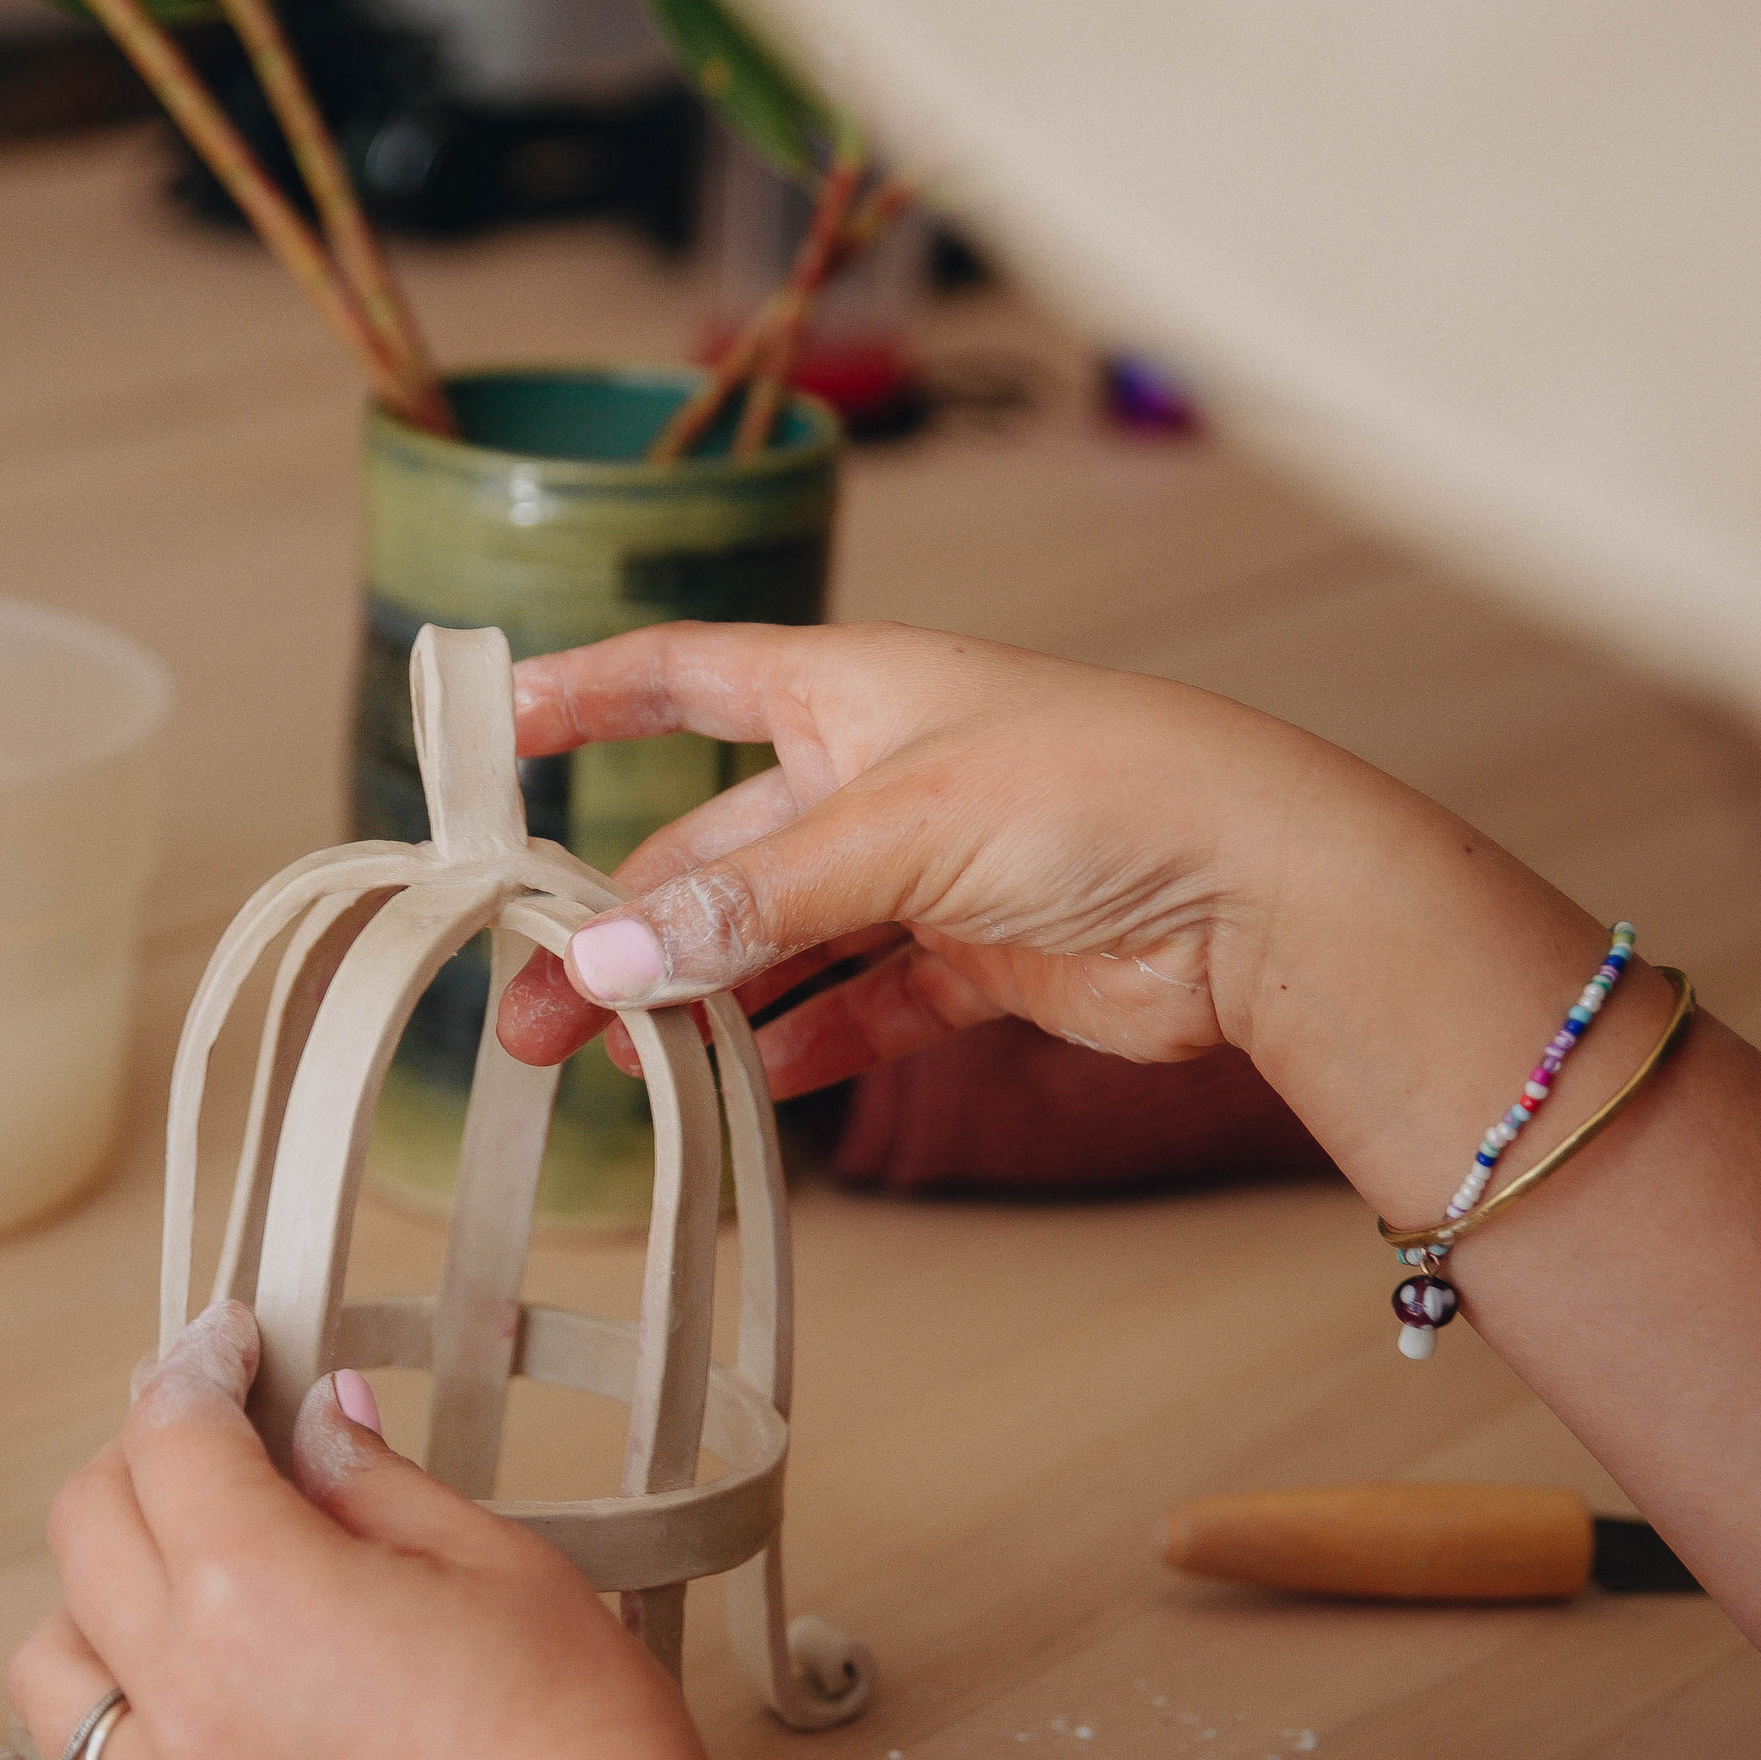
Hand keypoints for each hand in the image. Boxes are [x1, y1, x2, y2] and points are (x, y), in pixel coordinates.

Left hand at [6, 1303, 744, 1759]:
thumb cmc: (578, 1756)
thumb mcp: (498, 1566)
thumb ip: (376, 1483)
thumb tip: (317, 1418)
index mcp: (252, 1589)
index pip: (171, 1435)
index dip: (198, 1365)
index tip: (229, 1343)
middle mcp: (181, 1695)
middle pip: (87, 1528)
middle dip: (141, 1456)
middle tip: (217, 1437)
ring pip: (49, 1668)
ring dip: (95, 1598)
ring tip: (182, 1581)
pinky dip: (91, 1752)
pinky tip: (161, 1724)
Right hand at [499, 620, 1333, 1095]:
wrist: (1266, 892)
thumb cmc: (1105, 792)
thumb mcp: (901, 831)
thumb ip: (752, 905)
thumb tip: (609, 962)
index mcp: (851, 690)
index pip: (686, 673)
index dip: (589, 694)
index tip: (494, 729)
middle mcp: (879, 772)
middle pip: (711, 847)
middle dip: (619, 923)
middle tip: (534, 1009)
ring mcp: (929, 870)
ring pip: (774, 939)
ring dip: (693, 1000)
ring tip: (612, 1070)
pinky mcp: (980, 959)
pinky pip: (861, 1005)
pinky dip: (803, 1044)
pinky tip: (744, 1085)